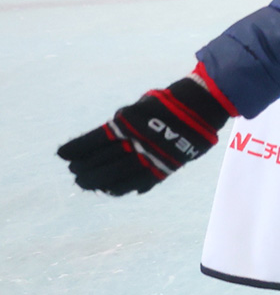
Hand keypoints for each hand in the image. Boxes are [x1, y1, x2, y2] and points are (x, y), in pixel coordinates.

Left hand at [57, 67, 233, 194]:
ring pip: (119, 175)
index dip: (77, 148)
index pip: (95, 140)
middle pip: (103, 161)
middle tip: (75, 174)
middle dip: (85, 169)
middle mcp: (136, 141)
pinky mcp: (166, 166)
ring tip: (88, 185)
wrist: (202, 106)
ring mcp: (151, 155)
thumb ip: (121, 124)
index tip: (62, 155)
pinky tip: (112, 190)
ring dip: (100, 182)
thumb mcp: (138, 107)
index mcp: (128, 123)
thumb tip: (103, 141)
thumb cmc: (166, 103)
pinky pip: (141, 182)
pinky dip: (125, 188)